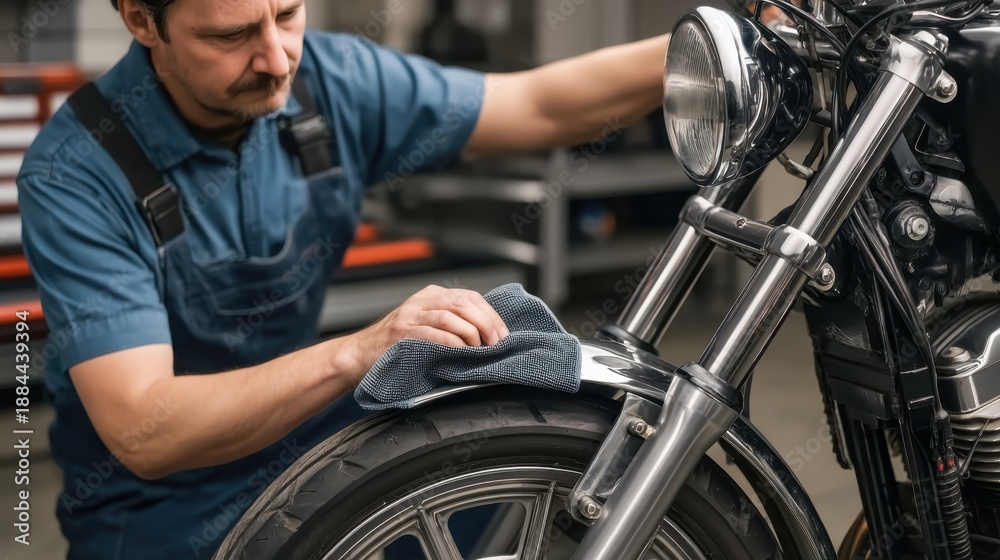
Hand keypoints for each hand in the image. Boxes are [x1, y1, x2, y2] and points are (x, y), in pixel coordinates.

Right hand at [349, 286, 510, 374]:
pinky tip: (462, 352)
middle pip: (463, 303)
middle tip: (497, 343)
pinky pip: (434, 333)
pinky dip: (453, 343)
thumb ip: (451, 324)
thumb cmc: (396, 346)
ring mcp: (409, 314)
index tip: (503, 334)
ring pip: (450, 316)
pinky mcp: (401, 332)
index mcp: (430, 295)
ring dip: (471, 334)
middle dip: (486, 324)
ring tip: (480, 349)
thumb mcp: (425, 326)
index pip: (470, 297)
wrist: (359, 355)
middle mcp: (421, 300)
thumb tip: (488, 337)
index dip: (491, 315)